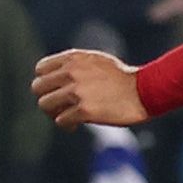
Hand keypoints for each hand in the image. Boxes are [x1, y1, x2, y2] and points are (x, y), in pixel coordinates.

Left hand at [31, 49, 146, 126]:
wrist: (145, 90)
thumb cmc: (122, 78)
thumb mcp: (96, 60)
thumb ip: (74, 65)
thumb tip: (53, 78)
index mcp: (74, 58)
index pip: (40, 69)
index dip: (46, 82)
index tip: (56, 91)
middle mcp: (72, 72)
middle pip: (38, 88)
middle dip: (47, 98)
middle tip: (60, 106)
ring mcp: (77, 91)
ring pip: (45, 105)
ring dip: (55, 113)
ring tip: (68, 116)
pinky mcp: (85, 110)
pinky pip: (61, 120)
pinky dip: (67, 124)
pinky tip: (77, 124)